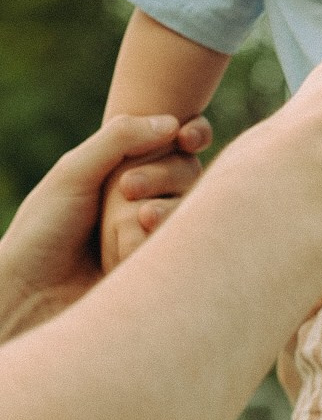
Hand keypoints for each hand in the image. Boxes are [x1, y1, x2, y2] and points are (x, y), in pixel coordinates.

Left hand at [0, 115, 208, 343]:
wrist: (31, 296)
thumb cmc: (44, 231)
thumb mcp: (74, 172)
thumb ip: (119, 138)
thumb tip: (172, 122)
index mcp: (125, 169)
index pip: (176, 142)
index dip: (193, 134)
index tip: (187, 138)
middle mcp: (146, 198)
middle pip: (189, 170)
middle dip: (165, 173)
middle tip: (128, 188)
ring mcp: (156, 233)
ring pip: (191, 205)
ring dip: (163, 208)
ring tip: (136, 220)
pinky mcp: (161, 265)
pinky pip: (184, 243)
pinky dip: (159, 239)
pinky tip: (133, 251)